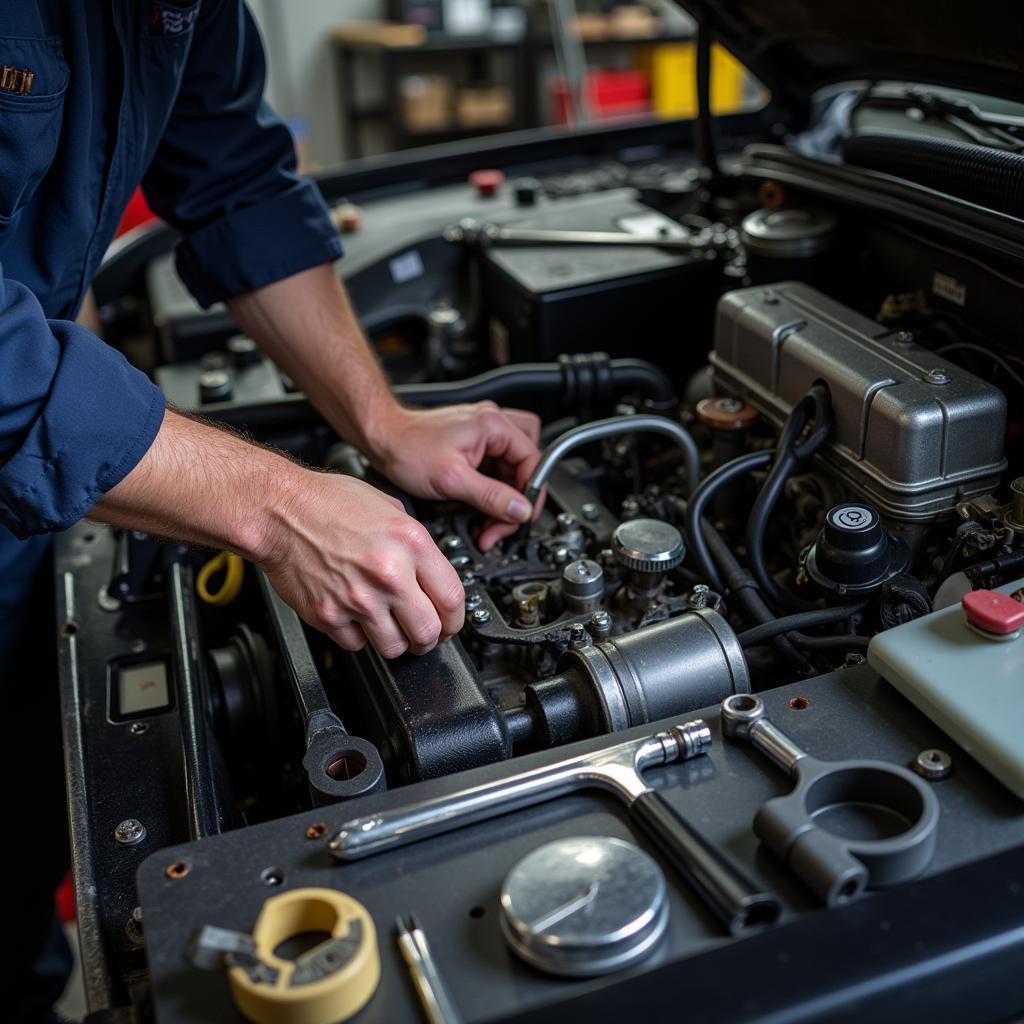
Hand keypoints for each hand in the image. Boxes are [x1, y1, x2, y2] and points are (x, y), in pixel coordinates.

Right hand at [257, 469, 464, 657]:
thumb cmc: (327, 502)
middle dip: (431, 638)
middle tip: (425, 633)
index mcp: (410, 543)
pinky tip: (357, 617)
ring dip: (397, 642)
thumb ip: (415, 542)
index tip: (451, 621)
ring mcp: (358, 598)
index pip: (453, 598)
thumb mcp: (389, 506)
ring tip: (390, 627)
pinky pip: (357, 645)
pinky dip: (360, 637)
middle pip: (428, 632)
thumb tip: (431, 570)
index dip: (456, 618)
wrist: (278, 510)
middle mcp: (388, 573)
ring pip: (394, 647)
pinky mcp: (329, 615)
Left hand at [368, 403, 542, 549]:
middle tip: (502, 521)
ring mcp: (483, 431)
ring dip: (507, 492)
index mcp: (494, 425)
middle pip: (526, 465)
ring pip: (514, 467)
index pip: (533, 462)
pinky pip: (497, 466)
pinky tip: (480, 501)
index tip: (519, 517)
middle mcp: (493, 422)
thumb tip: (520, 511)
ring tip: (492, 513)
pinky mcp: (473, 442)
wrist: (381, 438)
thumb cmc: (407, 448)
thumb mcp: (453, 479)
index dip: (530, 494)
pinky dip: (493, 486)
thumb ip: (491, 496)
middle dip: (516, 497)